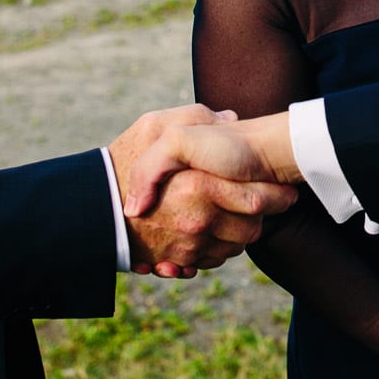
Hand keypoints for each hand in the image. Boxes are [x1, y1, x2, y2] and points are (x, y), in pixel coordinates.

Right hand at [108, 106, 296, 277]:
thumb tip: (229, 117)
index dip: (277, 196)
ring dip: (239, 235)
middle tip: (268, 204)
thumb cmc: (124, 159)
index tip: (285, 189)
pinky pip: (211, 261)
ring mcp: (187, 247)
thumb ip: (195, 116)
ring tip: (238, 216)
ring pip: (234, 248)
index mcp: (200, 187)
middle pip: (252, 230)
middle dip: (261, 218)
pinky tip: (212, 233)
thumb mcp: (155, 125)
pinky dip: (216, 250)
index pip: (258, 200)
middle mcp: (197, 222)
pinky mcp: (176, 263)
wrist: (92, 207)